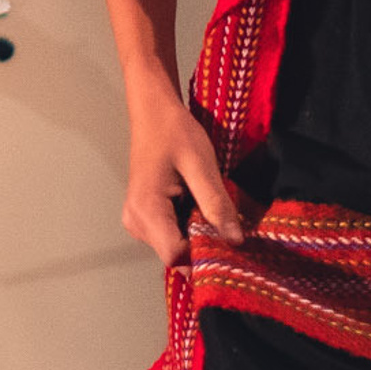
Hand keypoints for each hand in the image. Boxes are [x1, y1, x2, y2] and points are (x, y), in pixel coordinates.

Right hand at [121, 86, 243, 267]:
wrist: (153, 113)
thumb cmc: (174, 132)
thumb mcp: (202, 166)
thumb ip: (217, 205)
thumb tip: (235, 240)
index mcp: (147, 210)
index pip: (176, 256)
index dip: (205, 253)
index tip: (228, 239)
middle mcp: (136, 222)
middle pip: (176, 255)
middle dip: (202, 242)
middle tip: (220, 215)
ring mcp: (137, 222)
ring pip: (174, 247)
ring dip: (196, 233)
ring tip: (204, 202)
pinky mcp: (144, 218)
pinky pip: (171, 235)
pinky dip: (188, 226)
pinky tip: (195, 203)